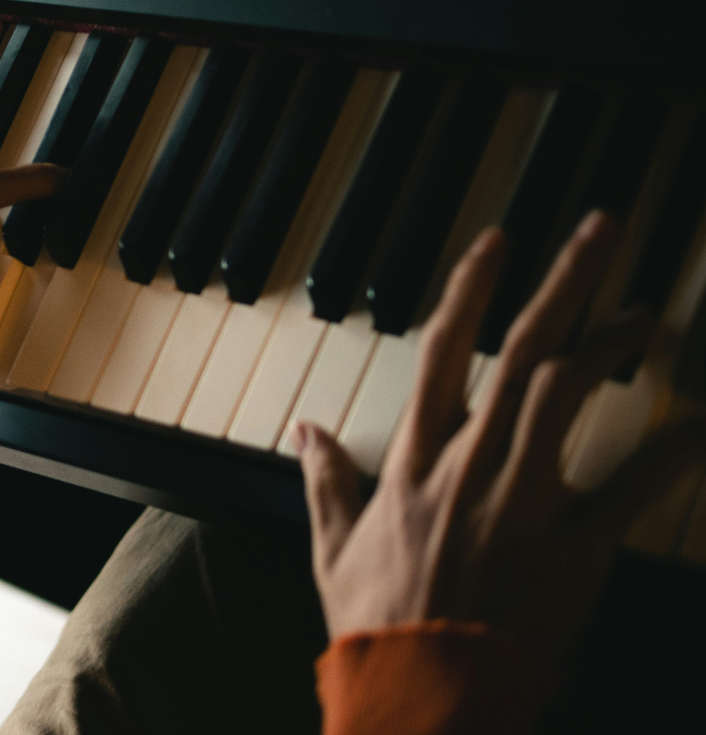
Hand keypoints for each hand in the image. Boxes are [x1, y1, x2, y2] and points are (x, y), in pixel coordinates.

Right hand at [296, 211, 705, 661]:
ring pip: (569, 398)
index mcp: (415, 462)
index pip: (439, 352)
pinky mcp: (570, 549)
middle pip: (521, 352)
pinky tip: (699, 425)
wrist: (420, 693)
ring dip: (611, 344)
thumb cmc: (379, 623)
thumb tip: (301, 432)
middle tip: (600, 229)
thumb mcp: (333, 547)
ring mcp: (522, 503)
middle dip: (562, 282)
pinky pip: (628, 490)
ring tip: (642, 312)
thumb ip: (323, 481)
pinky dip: (669, 454)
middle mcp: (470, 465)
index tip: (497, 242)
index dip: (469, 288)